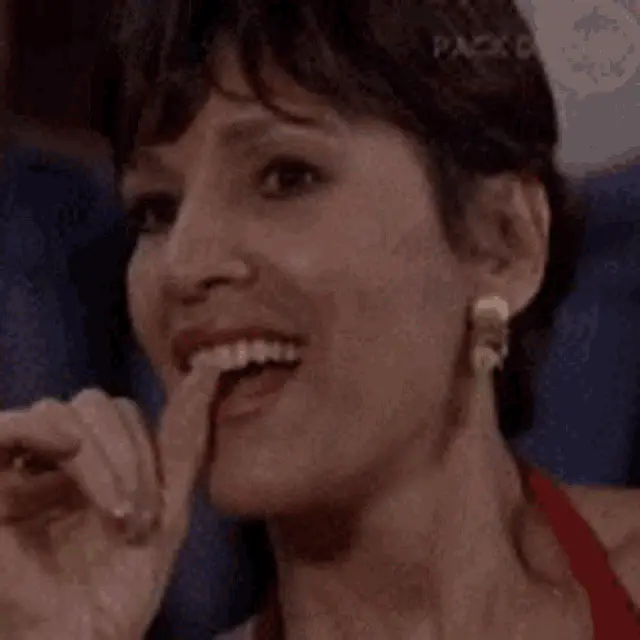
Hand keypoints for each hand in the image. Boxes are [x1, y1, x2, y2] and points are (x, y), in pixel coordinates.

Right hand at [0, 354, 220, 639]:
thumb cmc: (120, 590)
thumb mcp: (167, 508)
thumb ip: (184, 441)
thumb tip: (209, 370)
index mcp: (96, 461)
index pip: (122, 414)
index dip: (144, 449)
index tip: (154, 513)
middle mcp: (55, 458)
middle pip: (94, 405)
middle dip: (127, 456)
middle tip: (135, 519)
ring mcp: (18, 468)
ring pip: (61, 413)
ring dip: (98, 457)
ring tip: (112, 513)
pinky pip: (5, 428)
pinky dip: (40, 431)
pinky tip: (66, 451)